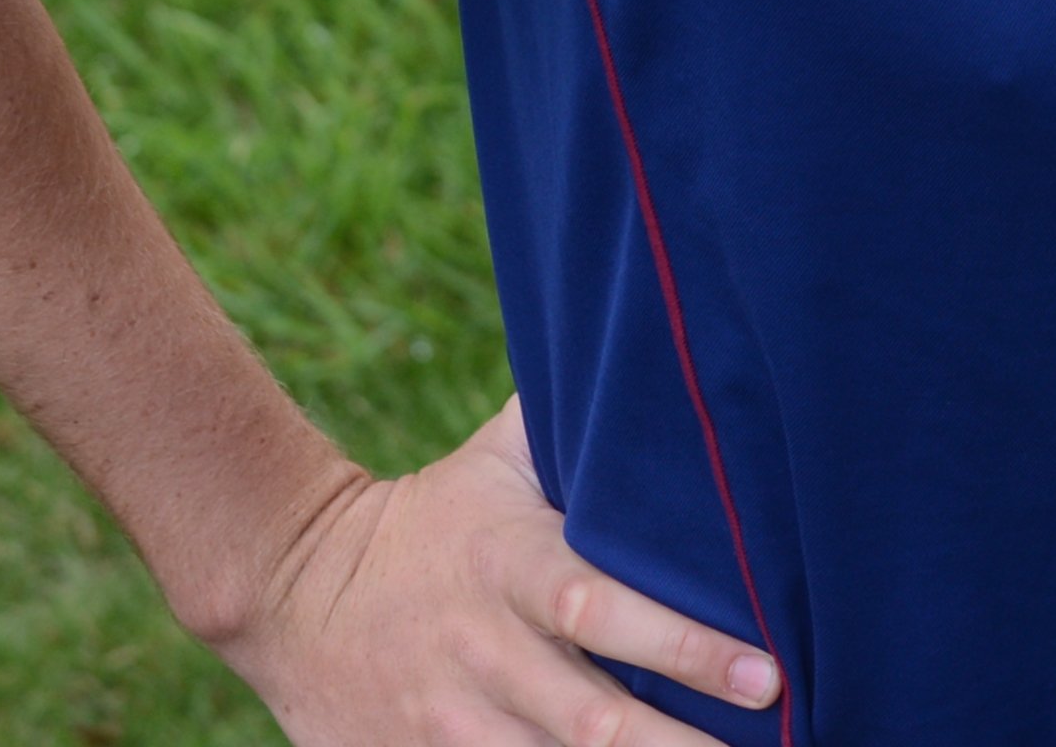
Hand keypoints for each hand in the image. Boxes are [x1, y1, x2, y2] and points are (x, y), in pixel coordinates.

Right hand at [211, 398, 778, 744]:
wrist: (289, 586)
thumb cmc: (432, 517)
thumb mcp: (496, 459)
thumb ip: (574, 421)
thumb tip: (665, 347)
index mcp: (510, 567)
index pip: (604, 610)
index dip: (685, 648)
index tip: (766, 674)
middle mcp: (483, 652)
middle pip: (590, 720)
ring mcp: (446, 724)